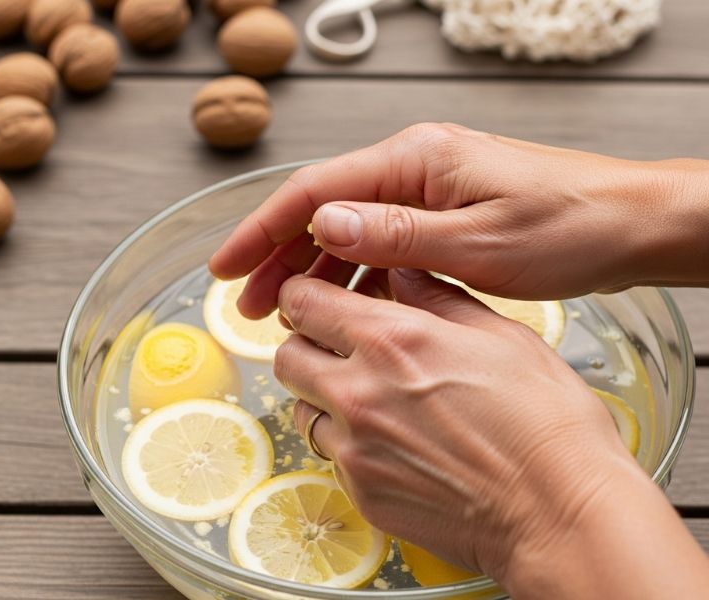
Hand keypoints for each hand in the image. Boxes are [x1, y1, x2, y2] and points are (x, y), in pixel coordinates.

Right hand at [210, 123, 708, 318]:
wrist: (633, 224)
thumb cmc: (568, 226)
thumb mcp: (476, 241)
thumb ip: (394, 234)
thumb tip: (322, 225)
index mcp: (414, 162)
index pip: (314, 191)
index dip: (262, 230)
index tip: (225, 266)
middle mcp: (414, 168)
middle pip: (324, 210)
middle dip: (279, 256)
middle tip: (247, 304)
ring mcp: (429, 192)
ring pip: (351, 230)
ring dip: (316, 270)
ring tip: (286, 314)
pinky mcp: (445, 216)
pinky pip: (385, 244)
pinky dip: (360, 276)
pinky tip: (348, 307)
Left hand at [279, 271, 708, 597]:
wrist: (560, 512)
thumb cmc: (546, 424)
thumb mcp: (500, 335)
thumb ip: (437, 297)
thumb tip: (402, 273)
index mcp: (392, 340)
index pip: (303, 303)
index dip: (303, 295)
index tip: (313, 299)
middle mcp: (359, 392)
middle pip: (286, 356)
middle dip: (304, 344)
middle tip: (336, 347)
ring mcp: (355, 448)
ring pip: (300, 409)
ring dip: (321, 396)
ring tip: (367, 397)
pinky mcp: (361, 491)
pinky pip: (329, 456)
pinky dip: (345, 442)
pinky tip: (388, 441)